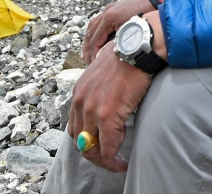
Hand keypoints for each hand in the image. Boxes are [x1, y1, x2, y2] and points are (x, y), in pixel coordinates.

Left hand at [68, 42, 151, 171]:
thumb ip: (99, 91)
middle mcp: (80, 102)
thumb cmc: (126, 58)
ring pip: (91, 148)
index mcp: (79, 93)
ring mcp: (92, 109)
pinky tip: (123, 160)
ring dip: (104, 160)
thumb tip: (108, 103)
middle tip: (110, 160)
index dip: (88, 142)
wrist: (137, 49)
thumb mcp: (103, 74)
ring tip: (117, 163)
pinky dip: (114, 158)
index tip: (102, 147)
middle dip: (94, 155)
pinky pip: (109, 146)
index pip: (75, 128)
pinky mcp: (107, 114)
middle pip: (79, 141)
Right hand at [82, 0, 154, 63]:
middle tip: (87, 61)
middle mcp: (106, 12)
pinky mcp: (113, 9)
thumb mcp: (130, 35)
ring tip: (86, 53)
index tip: (93, 63)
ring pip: (92, 26)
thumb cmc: (146, 21)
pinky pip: (98, 21)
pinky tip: (95, 40)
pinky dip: (95, 32)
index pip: (95, 39)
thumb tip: (104, 57)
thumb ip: (116, 44)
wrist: (156, 3)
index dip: (93, 53)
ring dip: (88, 40)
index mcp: (109, 18)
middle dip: (87, 49)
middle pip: (90, 33)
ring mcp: (109, 9)